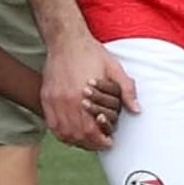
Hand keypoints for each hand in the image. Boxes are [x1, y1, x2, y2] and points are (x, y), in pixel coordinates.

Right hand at [42, 32, 139, 150]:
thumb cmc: (91, 53)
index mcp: (82, 96)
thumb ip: (126, 90)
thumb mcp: (114, 68)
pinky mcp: (46, 97)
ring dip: (76, 140)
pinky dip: (61, 132)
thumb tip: (137, 110)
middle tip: (100, 143)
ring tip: (87, 139)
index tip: (108, 142)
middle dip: (90, 144)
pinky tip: (71, 131)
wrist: (66, 40)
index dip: (101, 141)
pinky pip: (52, 124)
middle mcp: (65, 101)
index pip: (90, 131)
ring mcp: (53, 100)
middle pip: (76, 135)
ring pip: (62, 133)